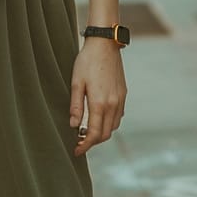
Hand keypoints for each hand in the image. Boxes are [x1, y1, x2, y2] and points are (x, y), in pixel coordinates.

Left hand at [70, 39, 126, 155]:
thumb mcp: (76, 83)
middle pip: (105, 134)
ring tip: (87, 132)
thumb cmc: (87, 62)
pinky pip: (118, 117)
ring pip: (113, 127)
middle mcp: (113, 104)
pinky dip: (108, 123)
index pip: (93, 134)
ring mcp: (120, 100)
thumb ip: (75, 106)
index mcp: (99, 103)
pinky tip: (98, 119)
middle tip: (79, 143)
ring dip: (101, 133)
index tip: (76, 151)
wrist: (105, 45)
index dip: (85, 145)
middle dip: (92, 142)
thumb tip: (73, 126)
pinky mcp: (123, 95)